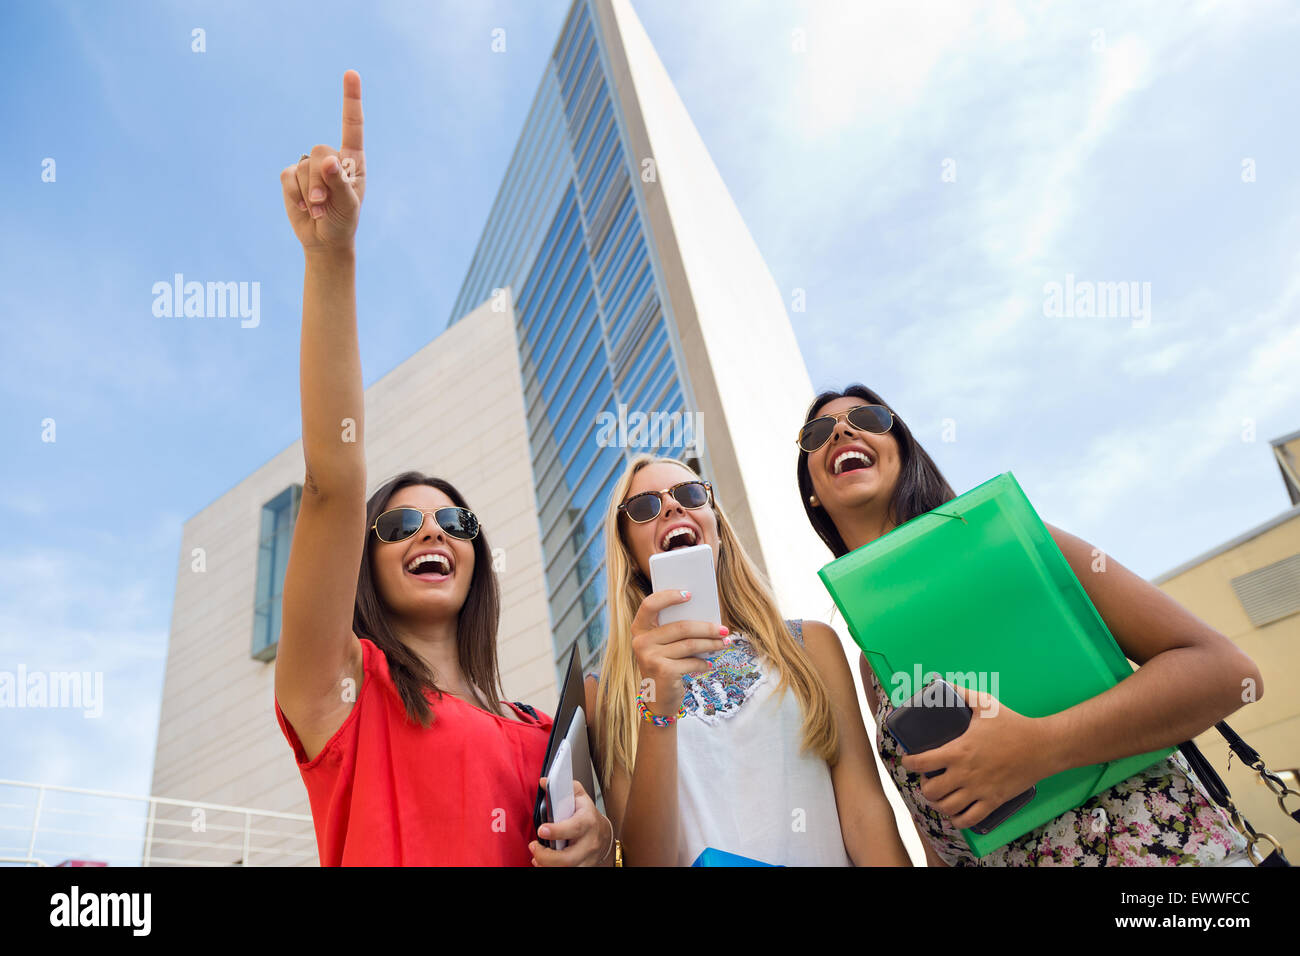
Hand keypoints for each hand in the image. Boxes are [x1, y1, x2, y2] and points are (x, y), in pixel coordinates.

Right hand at [279, 69, 366, 252]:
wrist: (324, 239)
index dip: (350, 99)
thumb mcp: (348, 206)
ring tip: (317, 208)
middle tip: (323, 202)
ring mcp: (309, 166)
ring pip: (302, 166)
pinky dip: (294, 194)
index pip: (352, 125)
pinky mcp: (291, 177)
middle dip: (320, 179)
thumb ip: (339, 184)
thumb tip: (328, 161)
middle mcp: (331, 158)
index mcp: (352, 160)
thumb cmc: (344, 221)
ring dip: (308, 192)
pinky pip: (287, 176)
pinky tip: (303, 206)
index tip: (351, 73)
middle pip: (320, 150)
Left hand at [529, 780, 612, 866]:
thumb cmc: (586, 815)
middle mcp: (589, 843)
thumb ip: (563, 787)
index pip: (574, 828)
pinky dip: (550, 869)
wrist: (603, 834)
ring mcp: (587, 858)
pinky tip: (542, 863)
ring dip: (546, 865)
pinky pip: (566, 873)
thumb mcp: (579, 797)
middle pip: (568, 858)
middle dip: (546, 857)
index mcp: (587, 821)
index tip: (541, 830)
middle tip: (533, 846)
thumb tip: (543, 782)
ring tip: (536, 856)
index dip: (557, 831)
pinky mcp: (583, 867)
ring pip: (566, 869)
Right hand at [630, 589, 730, 713]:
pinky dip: (704, 663)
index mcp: (639, 629)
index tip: (689, 594)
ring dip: (711, 644)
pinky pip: (691, 662)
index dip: (668, 597)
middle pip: (680, 627)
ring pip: (690, 644)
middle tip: (724, 629)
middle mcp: (641, 642)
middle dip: (706, 627)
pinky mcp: (663, 671)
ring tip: (725, 643)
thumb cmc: (665, 665)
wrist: (657, 699)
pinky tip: (710, 664)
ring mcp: (650, 657)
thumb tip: (706, 616)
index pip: (650, 605)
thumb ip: (674, 630)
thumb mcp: (663, 645)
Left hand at [899, 684, 1050, 830]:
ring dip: (938, 803)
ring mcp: (979, 790)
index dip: (909, 763)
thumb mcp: (985, 703)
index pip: (922, 762)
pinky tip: (955, 813)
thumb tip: (944, 683)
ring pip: (947, 808)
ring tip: (939, 795)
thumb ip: (963, 693)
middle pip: (931, 790)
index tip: (908, 760)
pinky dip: (957, 820)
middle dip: (924, 785)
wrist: (1043, 746)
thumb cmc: (1013, 724)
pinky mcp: (993, 801)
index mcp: (959, 751)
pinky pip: (969, 820)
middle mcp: (965, 774)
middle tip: (927, 778)